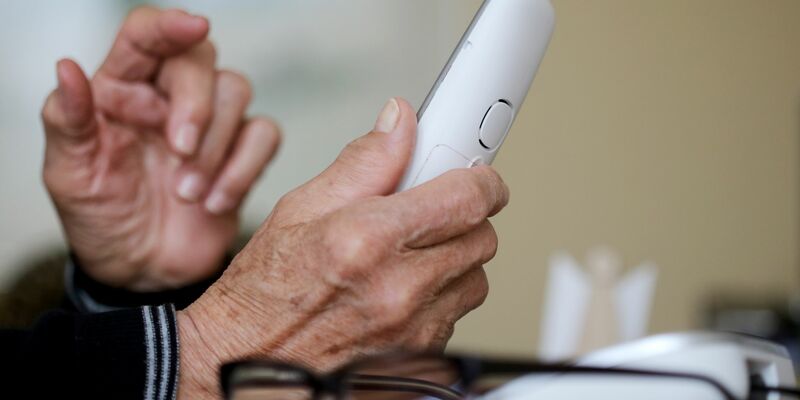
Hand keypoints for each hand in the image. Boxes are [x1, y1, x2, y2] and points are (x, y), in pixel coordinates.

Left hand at [41, 8, 280, 290]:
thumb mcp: (70, 175)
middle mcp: (168, 97)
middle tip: (179, 150)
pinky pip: (264, 135)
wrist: (141, 272)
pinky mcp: (241, 154)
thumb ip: (67, 120)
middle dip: (197, 104)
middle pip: (201, 59)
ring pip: (237, 91)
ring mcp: (210, 124)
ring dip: (216, 147)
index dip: (169, 25)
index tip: (193, 25)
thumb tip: (66, 68)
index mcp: (121, 89)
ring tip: (187, 194)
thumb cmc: (102, 219)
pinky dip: (244, 169)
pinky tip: (215, 202)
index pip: (145, 36)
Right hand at [176, 98, 509, 397]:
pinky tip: (400, 289)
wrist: (247, 362)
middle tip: (430, 211)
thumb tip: (399, 123)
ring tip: (408, 254)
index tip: (477, 174)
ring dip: (454, 259)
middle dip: (464, 217)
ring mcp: (414, 330)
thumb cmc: (264, 294)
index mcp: (368, 240)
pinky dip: (439, 296)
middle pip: (482, 237)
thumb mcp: (299, 209)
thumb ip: (362, 162)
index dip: (481, 180)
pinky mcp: (421, 357)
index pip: (467, 198)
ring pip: (474, 278)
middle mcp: (399, 289)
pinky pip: (456, 314)